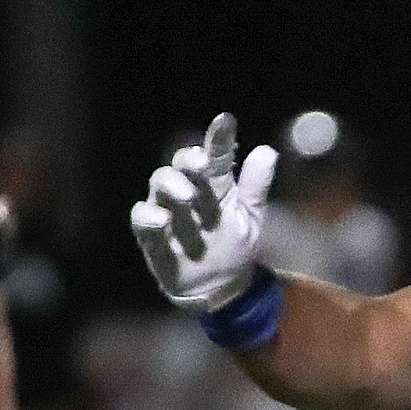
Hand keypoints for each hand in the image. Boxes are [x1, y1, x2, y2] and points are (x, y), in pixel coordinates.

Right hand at [129, 113, 278, 312]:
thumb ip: (257, 187)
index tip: (225, 121)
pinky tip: (162, 220)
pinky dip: (148, 217)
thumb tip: (268, 151)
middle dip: (188, 161)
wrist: (220, 287)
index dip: (218, 138)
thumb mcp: (252, 218)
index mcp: (214, 184)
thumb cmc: (234, 246)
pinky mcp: (153, 237)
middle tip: (202, 165)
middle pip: (180, 166)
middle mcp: (187, 191)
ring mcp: (168, 212)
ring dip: (171, 185)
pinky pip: (142, 219)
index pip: (214, 155)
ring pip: (159, 185)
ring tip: (188, 196)